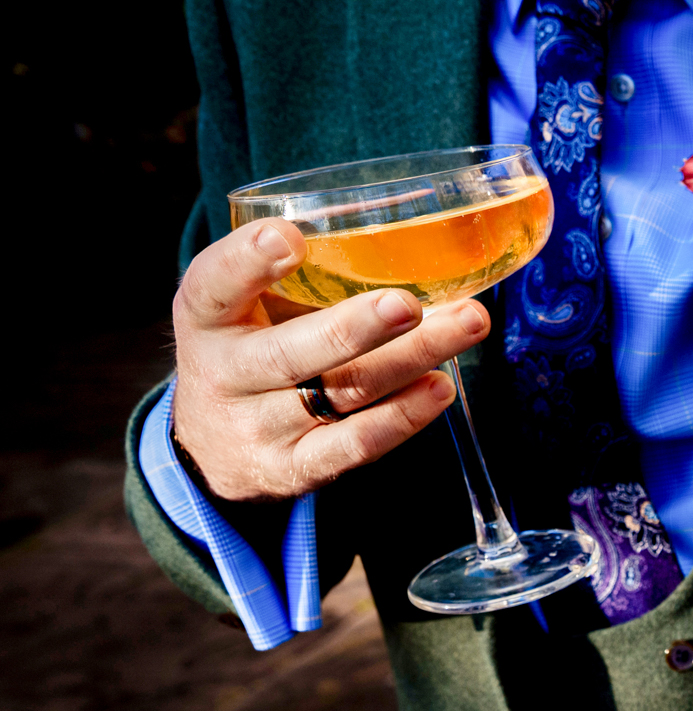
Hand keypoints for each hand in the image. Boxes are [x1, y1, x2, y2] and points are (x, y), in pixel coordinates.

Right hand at [169, 219, 491, 501]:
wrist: (212, 450)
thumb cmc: (246, 352)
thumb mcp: (238, 307)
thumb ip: (292, 276)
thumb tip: (398, 237)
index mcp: (205, 318)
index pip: (215, 285)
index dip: (248, 261)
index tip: (289, 238)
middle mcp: (226, 374)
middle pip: (294, 351)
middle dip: (356, 327)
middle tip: (408, 303)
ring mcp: (261, 428)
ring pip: (344, 391)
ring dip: (411, 358)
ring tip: (464, 326)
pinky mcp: (296, 469)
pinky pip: (356, 444)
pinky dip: (403, 415)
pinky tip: (440, 386)